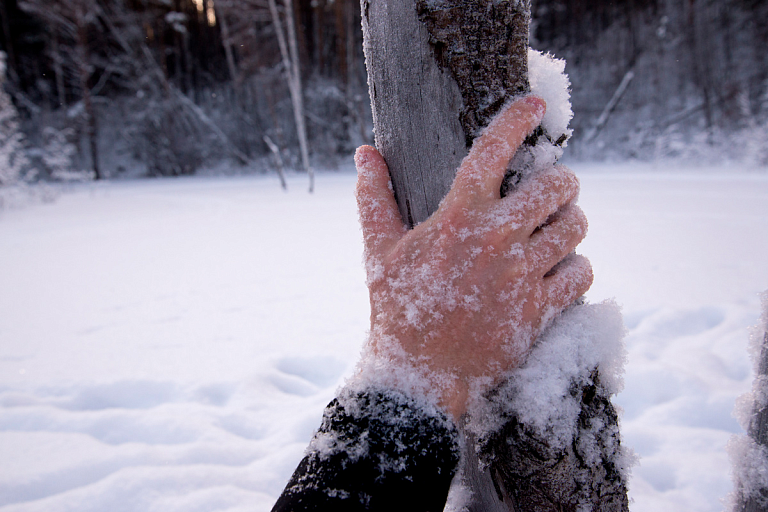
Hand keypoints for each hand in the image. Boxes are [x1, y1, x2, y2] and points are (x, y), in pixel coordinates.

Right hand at [354, 96, 592, 419]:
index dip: (516, 119)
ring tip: (557, 228)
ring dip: (571, 223)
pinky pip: (581, 272)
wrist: (420, 373)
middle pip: (558, 186)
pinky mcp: (538, 310)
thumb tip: (364, 152)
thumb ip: (374, 198)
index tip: (532, 104)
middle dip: (562, 182)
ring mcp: (520, 276)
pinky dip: (575, 268)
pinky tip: (557, 270)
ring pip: (576, 227)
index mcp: (456, 218)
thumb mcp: (379, 251)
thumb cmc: (397, 307)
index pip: (491, 152)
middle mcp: (495, 240)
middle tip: (554, 190)